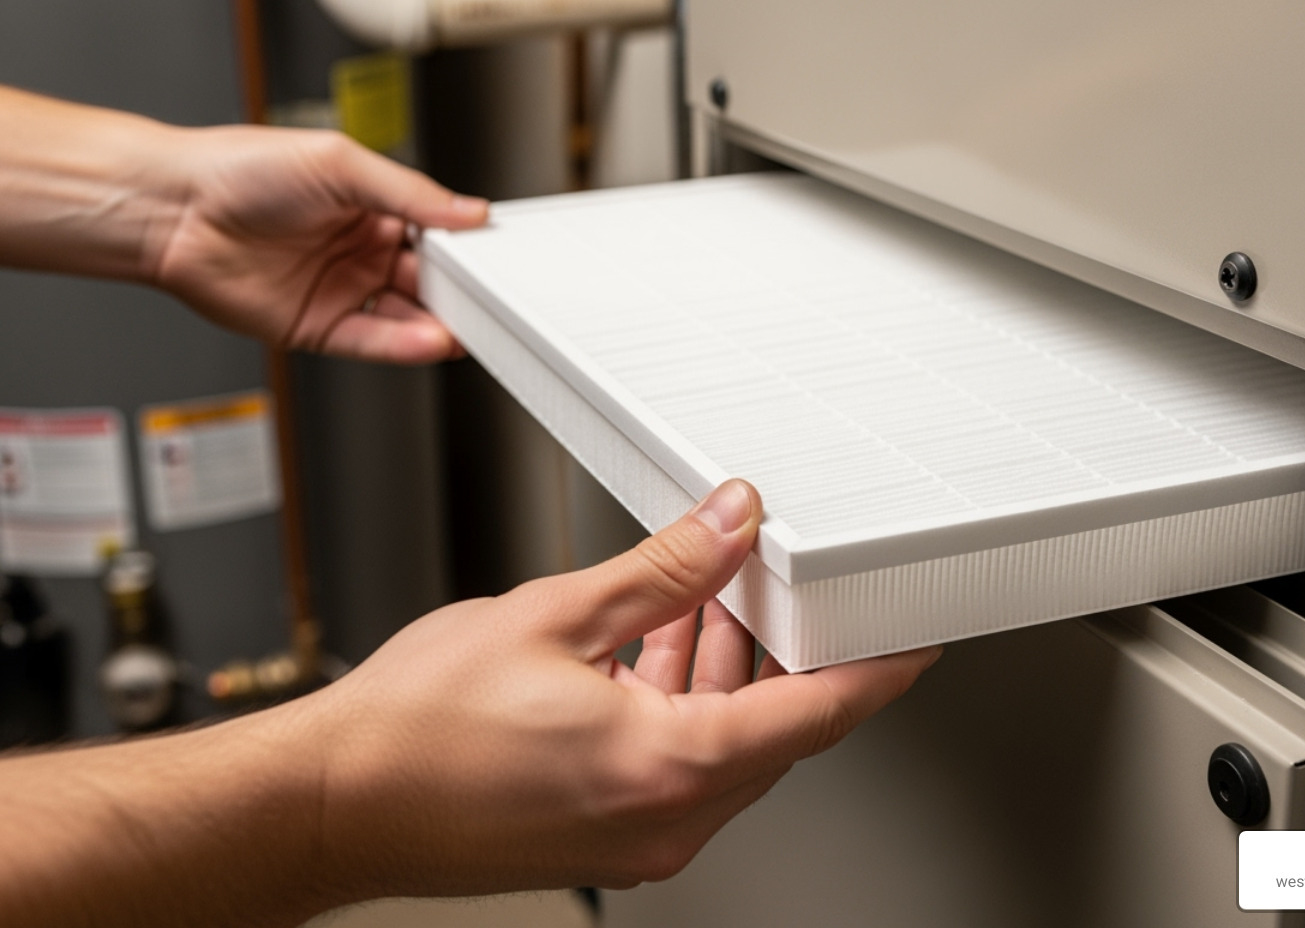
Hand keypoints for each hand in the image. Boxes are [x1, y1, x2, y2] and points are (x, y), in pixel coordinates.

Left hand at [147, 125, 487, 363]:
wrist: (173, 210)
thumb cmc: (239, 168)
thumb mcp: (340, 163)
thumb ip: (409, 192)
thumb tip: (468, 211)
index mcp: (372, 206)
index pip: (435, 232)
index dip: (464, 245)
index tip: (494, 255)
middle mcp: (360, 250)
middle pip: (428, 279)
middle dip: (460, 291)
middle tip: (492, 298)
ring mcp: (341, 290)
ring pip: (406, 316)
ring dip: (440, 323)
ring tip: (469, 326)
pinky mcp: (318, 327)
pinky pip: (371, 341)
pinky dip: (404, 344)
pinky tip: (431, 340)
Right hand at [292, 479, 939, 898]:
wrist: (331, 802)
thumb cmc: (415, 730)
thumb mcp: (556, 617)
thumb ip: (660, 569)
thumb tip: (728, 524)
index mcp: (669, 767)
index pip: (817, 714)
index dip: (877, 671)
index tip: (915, 642)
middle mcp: (664, 820)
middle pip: (773, 731)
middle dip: (786, 654)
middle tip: (793, 590)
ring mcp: (633, 838)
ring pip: (722, 747)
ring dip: (725, 675)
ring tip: (708, 601)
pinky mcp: (600, 837)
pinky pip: (676, 768)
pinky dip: (681, 708)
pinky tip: (654, 650)